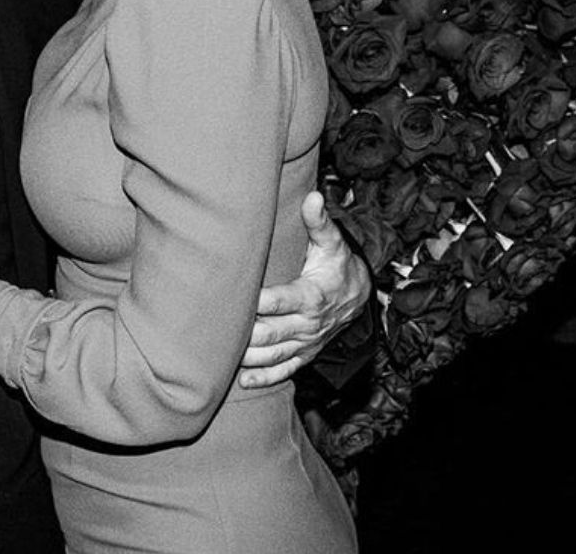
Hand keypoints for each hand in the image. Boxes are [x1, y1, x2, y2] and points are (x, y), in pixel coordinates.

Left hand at [237, 190, 372, 388]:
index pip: (280, 301)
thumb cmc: (338, 265)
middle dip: (244, 333)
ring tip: (220, 355)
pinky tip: (243, 380)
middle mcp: (309, 323)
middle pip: (271, 333)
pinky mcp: (305, 354)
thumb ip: (319, 222)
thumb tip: (313, 196)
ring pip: (273, 355)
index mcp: (312, 296)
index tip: (234, 297)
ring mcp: (306, 342)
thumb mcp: (332, 243)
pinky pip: (285, 370)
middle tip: (214, 329)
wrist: (360, 296)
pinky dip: (264, 377)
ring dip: (248, 357)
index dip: (257, 302)